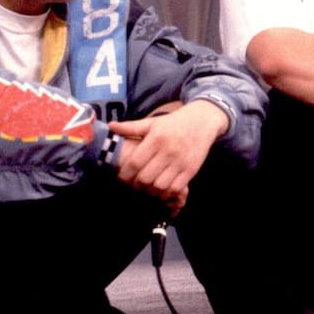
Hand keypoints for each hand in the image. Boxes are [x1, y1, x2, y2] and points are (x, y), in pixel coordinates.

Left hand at [110, 100, 227, 214]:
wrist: (202, 121)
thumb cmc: (174, 123)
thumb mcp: (153, 122)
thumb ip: (131, 127)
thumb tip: (110, 126)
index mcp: (156, 139)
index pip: (135, 163)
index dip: (125, 175)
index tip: (122, 177)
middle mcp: (169, 151)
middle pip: (146, 178)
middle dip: (136, 185)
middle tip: (134, 184)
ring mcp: (181, 161)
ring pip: (160, 186)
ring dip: (150, 190)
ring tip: (147, 187)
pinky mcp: (191, 169)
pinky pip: (175, 188)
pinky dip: (165, 192)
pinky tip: (161, 188)